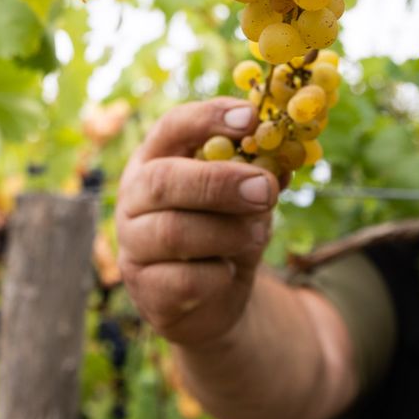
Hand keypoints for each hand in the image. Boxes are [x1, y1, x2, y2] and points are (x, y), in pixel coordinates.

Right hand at [115, 99, 278, 346]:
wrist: (211, 299)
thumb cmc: (224, 232)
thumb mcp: (246, 199)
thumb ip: (259, 177)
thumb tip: (284, 161)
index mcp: (156, 159)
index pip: (172, 127)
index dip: (208, 118)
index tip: (250, 118)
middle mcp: (134, 197)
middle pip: (163, 180)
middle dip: (220, 182)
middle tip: (265, 189)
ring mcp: (133, 244)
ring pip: (174, 232)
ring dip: (228, 232)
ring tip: (258, 233)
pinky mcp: (145, 290)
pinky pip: (184, 280)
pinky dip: (217, 275)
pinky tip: (227, 272)